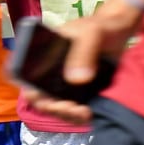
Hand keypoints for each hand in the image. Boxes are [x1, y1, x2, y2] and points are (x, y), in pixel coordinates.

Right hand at [28, 0, 143, 124]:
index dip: (30, 92)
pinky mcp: (82, 93)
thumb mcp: (90, 34)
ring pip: (58, 108)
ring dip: (67, 116)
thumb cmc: (98, 27)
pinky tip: (89, 113)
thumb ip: (82, 53)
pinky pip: (75, 110)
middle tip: (71, 108)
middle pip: (41, 99)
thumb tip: (78, 80)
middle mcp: (50, 73)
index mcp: (42, 56)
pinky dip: (79, 116)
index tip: (43, 99)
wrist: (119, 31)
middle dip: (53, 109)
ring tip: (83, 112)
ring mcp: (65, 84)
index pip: (24, 78)